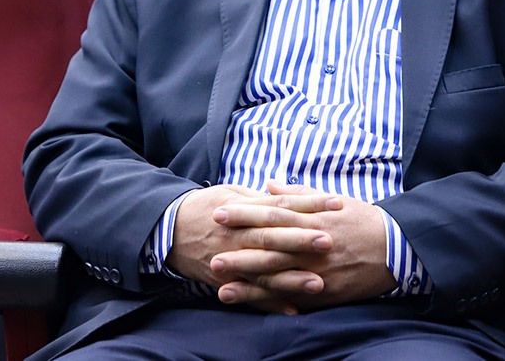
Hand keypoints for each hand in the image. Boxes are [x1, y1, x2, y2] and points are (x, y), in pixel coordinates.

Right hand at [167, 183, 339, 312]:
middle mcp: (237, 237)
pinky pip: (251, 295)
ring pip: (264, 271)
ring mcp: (231, 261)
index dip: (309, 204)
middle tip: (329, 242)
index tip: (336, 203)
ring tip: (318, 283)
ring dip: (291, 279)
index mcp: (242, 211)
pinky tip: (293, 310)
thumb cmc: (205, 207)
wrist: (168, 231)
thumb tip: (288, 193)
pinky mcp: (225, 281)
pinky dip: (271, 303)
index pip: (281, 206)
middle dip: (301, 240)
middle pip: (273, 237)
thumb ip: (261, 198)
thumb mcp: (230, 193)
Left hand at [208, 180, 397, 311]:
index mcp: (312, 219)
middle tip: (211, 253)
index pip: (272, 214)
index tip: (220, 213)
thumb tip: (269, 183)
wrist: (395, 247)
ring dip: (248, 282)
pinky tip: (252, 304)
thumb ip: (297, 193)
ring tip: (220, 285)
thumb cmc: (361, 219)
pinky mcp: (326, 293)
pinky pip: (295, 298)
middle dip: (239, 252)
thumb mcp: (331, 199)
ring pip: (278, 278)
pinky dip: (272, 302)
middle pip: (271, 248)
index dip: (244, 214)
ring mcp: (319, 272)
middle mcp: (313, 246)